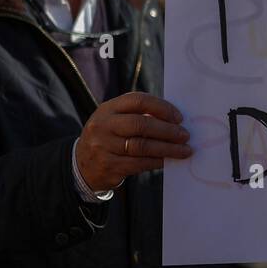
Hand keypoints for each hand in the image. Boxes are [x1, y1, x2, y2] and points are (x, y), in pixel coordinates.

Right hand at [76, 92, 192, 191]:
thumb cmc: (109, 137)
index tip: (179, 117)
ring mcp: (104, 147)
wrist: (82, 165)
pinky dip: (157, 162)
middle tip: (185, 135)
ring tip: (184, 150)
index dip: (162, 108)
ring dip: (167, 149)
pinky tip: (168, 160)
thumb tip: (174, 120)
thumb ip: (138, 116)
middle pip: (141, 124)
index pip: (138, 101)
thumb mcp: (115, 120)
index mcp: (108, 108)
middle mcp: (103, 125)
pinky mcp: (109, 166)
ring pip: (142, 146)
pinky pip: (139, 163)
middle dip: (167, 130)